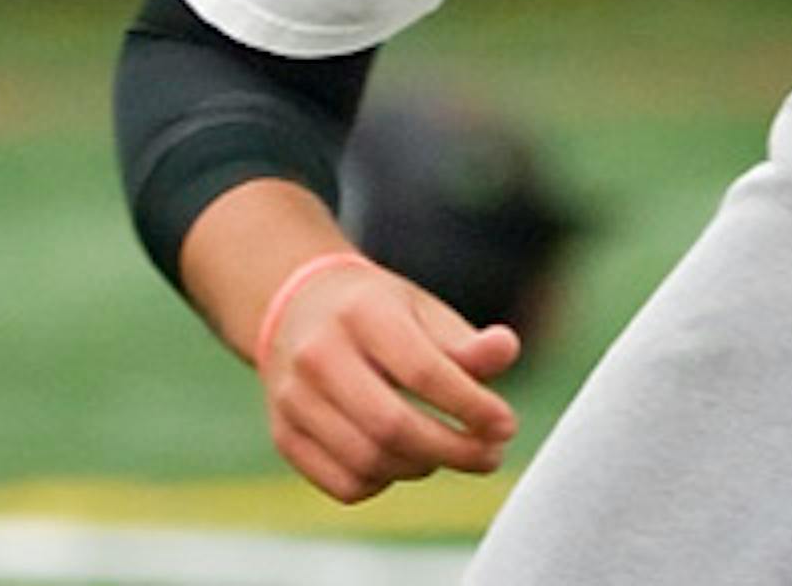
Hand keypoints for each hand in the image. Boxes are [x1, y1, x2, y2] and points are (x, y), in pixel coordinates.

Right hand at [258, 256, 521, 503]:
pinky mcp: (284, 436)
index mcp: (363, 313)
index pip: (422, 371)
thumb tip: (506, 351)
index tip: (507, 425)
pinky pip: (343, 484)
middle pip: (391, 425)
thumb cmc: (376, 312)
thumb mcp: (421, 309)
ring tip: (451, 451)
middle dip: (453, 449)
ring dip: (422, 467)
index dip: (470, 405)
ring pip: (367, 461)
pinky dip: (385, 482)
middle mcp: (319, 356)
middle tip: (490, 455)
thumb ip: (465, 340)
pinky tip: (406, 460)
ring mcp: (294, 400)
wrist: (296, 308)